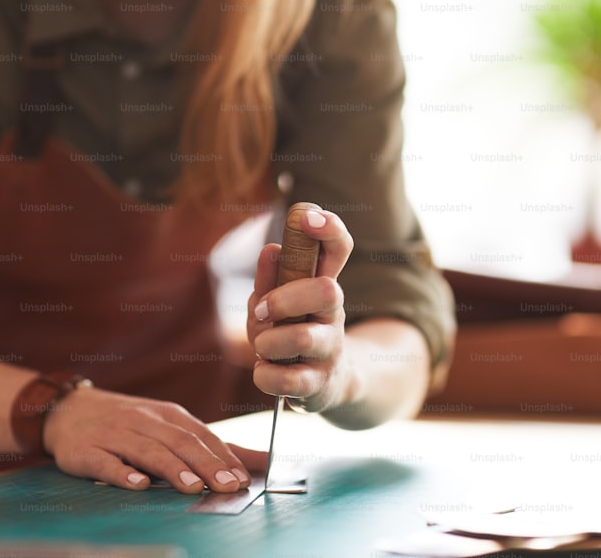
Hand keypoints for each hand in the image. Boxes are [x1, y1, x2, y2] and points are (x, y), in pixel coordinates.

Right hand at [42, 387, 266, 492]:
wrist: (68, 410)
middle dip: (206, 464)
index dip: (223, 457)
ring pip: (147, 450)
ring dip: (171, 468)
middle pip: (180, 442)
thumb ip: (214, 446)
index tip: (243, 479)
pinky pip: (104, 461)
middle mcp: (145, 420)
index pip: (202, 435)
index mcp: (169, 415)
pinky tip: (138, 484)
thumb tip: (261, 461)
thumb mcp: (171, 426)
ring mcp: (115, 434)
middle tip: (227, 486)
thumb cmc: (131, 423)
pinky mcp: (85, 450)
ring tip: (192, 487)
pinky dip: (121, 472)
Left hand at [247, 207, 358, 412]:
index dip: (329, 228)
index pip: (339, 249)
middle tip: (262, 311)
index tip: (308, 216)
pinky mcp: (320, 384)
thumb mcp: (275, 303)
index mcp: (322, 286)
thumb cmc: (291, 334)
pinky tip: (264, 371)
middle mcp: (333, 315)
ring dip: (269, 342)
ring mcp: (330, 350)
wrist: (323, 385)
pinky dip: (266, 375)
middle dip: (285, 299)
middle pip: (328, 291)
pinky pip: (289, 379)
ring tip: (261, 348)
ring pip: (305, 338)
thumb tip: (271, 251)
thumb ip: (270, 279)